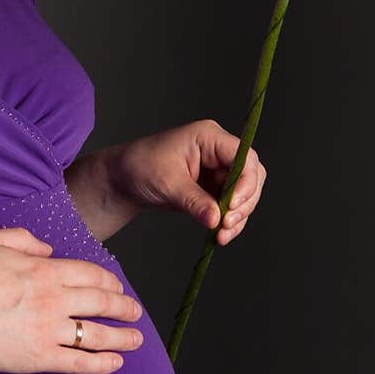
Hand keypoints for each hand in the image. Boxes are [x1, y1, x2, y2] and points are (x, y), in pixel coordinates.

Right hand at [0, 227, 144, 373]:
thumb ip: (23, 239)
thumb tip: (47, 250)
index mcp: (45, 270)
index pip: (90, 274)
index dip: (109, 281)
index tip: (118, 287)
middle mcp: (54, 299)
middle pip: (101, 302)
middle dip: (124, 308)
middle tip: (135, 313)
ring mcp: (49, 330)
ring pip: (97, 334)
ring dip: (122, 337)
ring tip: (136, 340)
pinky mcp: (39, 357)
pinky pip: (79, 362)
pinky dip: (101, 363)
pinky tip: (114, 363)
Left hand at [106, 119, 266, 245]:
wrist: (124, 179)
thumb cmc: (141, 167)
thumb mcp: (167, 182)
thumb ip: (193, 200)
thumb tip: (216, 219)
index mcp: (209, 137)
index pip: (244, 157)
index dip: (246, 182)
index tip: (233, 206)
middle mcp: (219, 152)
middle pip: (251, 176)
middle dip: (244, 203)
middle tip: (227, 225)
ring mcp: (218, 170)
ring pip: (245, 195)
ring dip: (238, 217)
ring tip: (221, 236)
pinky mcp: (214, 188)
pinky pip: (232, 206)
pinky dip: (229, 222)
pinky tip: (218, 235)